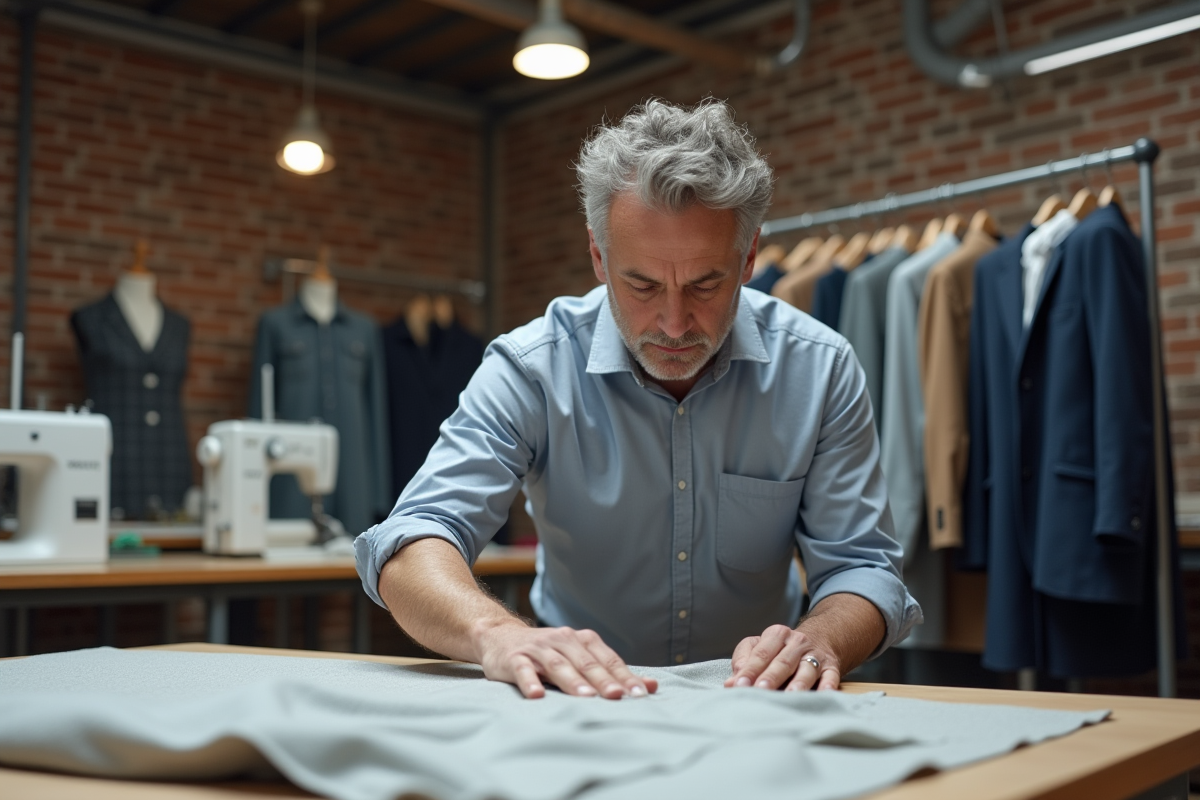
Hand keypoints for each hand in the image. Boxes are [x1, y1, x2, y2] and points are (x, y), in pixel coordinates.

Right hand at [475, 621, 658, 699]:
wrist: (501, 636)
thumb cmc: (549, 654)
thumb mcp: (580, 658)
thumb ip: (611, 673)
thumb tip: (651, 687)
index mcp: (583, 640)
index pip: (608, 660)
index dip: (625, 676)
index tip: (641, 694)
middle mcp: (563, 640)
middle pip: (586, 662)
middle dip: (603, 680)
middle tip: (617, 697)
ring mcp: (538, 648)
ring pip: (558, 665)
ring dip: (572, 681)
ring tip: (585, 697)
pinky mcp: (515, 658)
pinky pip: (524, 670)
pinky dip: (531, 682)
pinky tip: (537, 696)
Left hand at [723, 624, 840, 691]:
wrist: (821, 638)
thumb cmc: (782, 649)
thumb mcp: (762, 647)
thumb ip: (745, 662)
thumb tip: (731, 683)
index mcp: (776, 635)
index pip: (760, 653)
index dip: (749, 670)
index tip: (738, 685)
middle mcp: (796, 642)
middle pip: (782, 661)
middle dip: (770, 677)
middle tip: (760, 690)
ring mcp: (815, 654)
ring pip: (806, 669)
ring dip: (798, 683)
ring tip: (790, 695)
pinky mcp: (832, 666)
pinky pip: (831, 676)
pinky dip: (828, 685)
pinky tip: (825, 694)